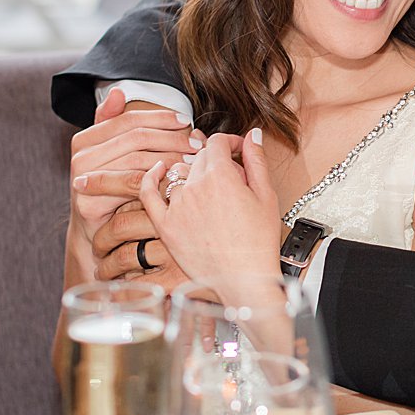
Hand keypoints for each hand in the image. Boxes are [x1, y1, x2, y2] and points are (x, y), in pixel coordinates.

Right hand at [68, 89, 203, 238]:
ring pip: (139, 159)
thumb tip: (119, 92)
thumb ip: (117, 125)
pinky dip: (160, 179)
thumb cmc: (116, 191)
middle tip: (197, 143)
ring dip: (171, 158)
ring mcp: (82, 179)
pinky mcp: (90, 202)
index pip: (129, 120)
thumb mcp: (116, 155)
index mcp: (84, 138)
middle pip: (137, 137)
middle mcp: (80, 155)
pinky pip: (135, 184)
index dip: (160, 118)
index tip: (186, 120)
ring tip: (194, 160)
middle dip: (171, 138)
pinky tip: (179, 179)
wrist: (100, 234)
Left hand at [141, 129, 284, 294]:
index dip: (229, 142)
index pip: (217, 142)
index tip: (237, 150)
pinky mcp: (165, 226)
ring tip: (207, 187)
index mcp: (221, 176)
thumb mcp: (266, 196)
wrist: (244, 279)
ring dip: (192, 173)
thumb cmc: (259, 243)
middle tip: (231, 177)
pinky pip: (148, 194)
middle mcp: (194, 187)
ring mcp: (177, 207)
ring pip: (178, 174)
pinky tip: (156, 170)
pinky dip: (149, 178)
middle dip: (215, 160)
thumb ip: (256, 161)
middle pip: (199, 157)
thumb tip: (252, 135)